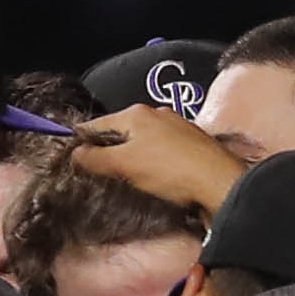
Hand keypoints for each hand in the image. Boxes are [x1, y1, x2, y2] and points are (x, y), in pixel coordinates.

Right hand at [66, 104, 243, 214]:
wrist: (220, 182)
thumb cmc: (169, 171)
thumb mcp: (124, 165)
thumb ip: (95, 159)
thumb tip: (75, 153)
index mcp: (136, 113)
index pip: (98, 123)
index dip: (83, 139)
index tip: (73, 155)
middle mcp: (157, 113)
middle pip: (122, 130)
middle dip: (110, 148)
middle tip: (100, 170)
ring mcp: (179, 126)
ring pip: (145, 139)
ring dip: (134, 154)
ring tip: (126, 174)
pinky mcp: (195, 143)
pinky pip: (164, 149)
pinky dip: (155, 159)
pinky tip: (156, 175)